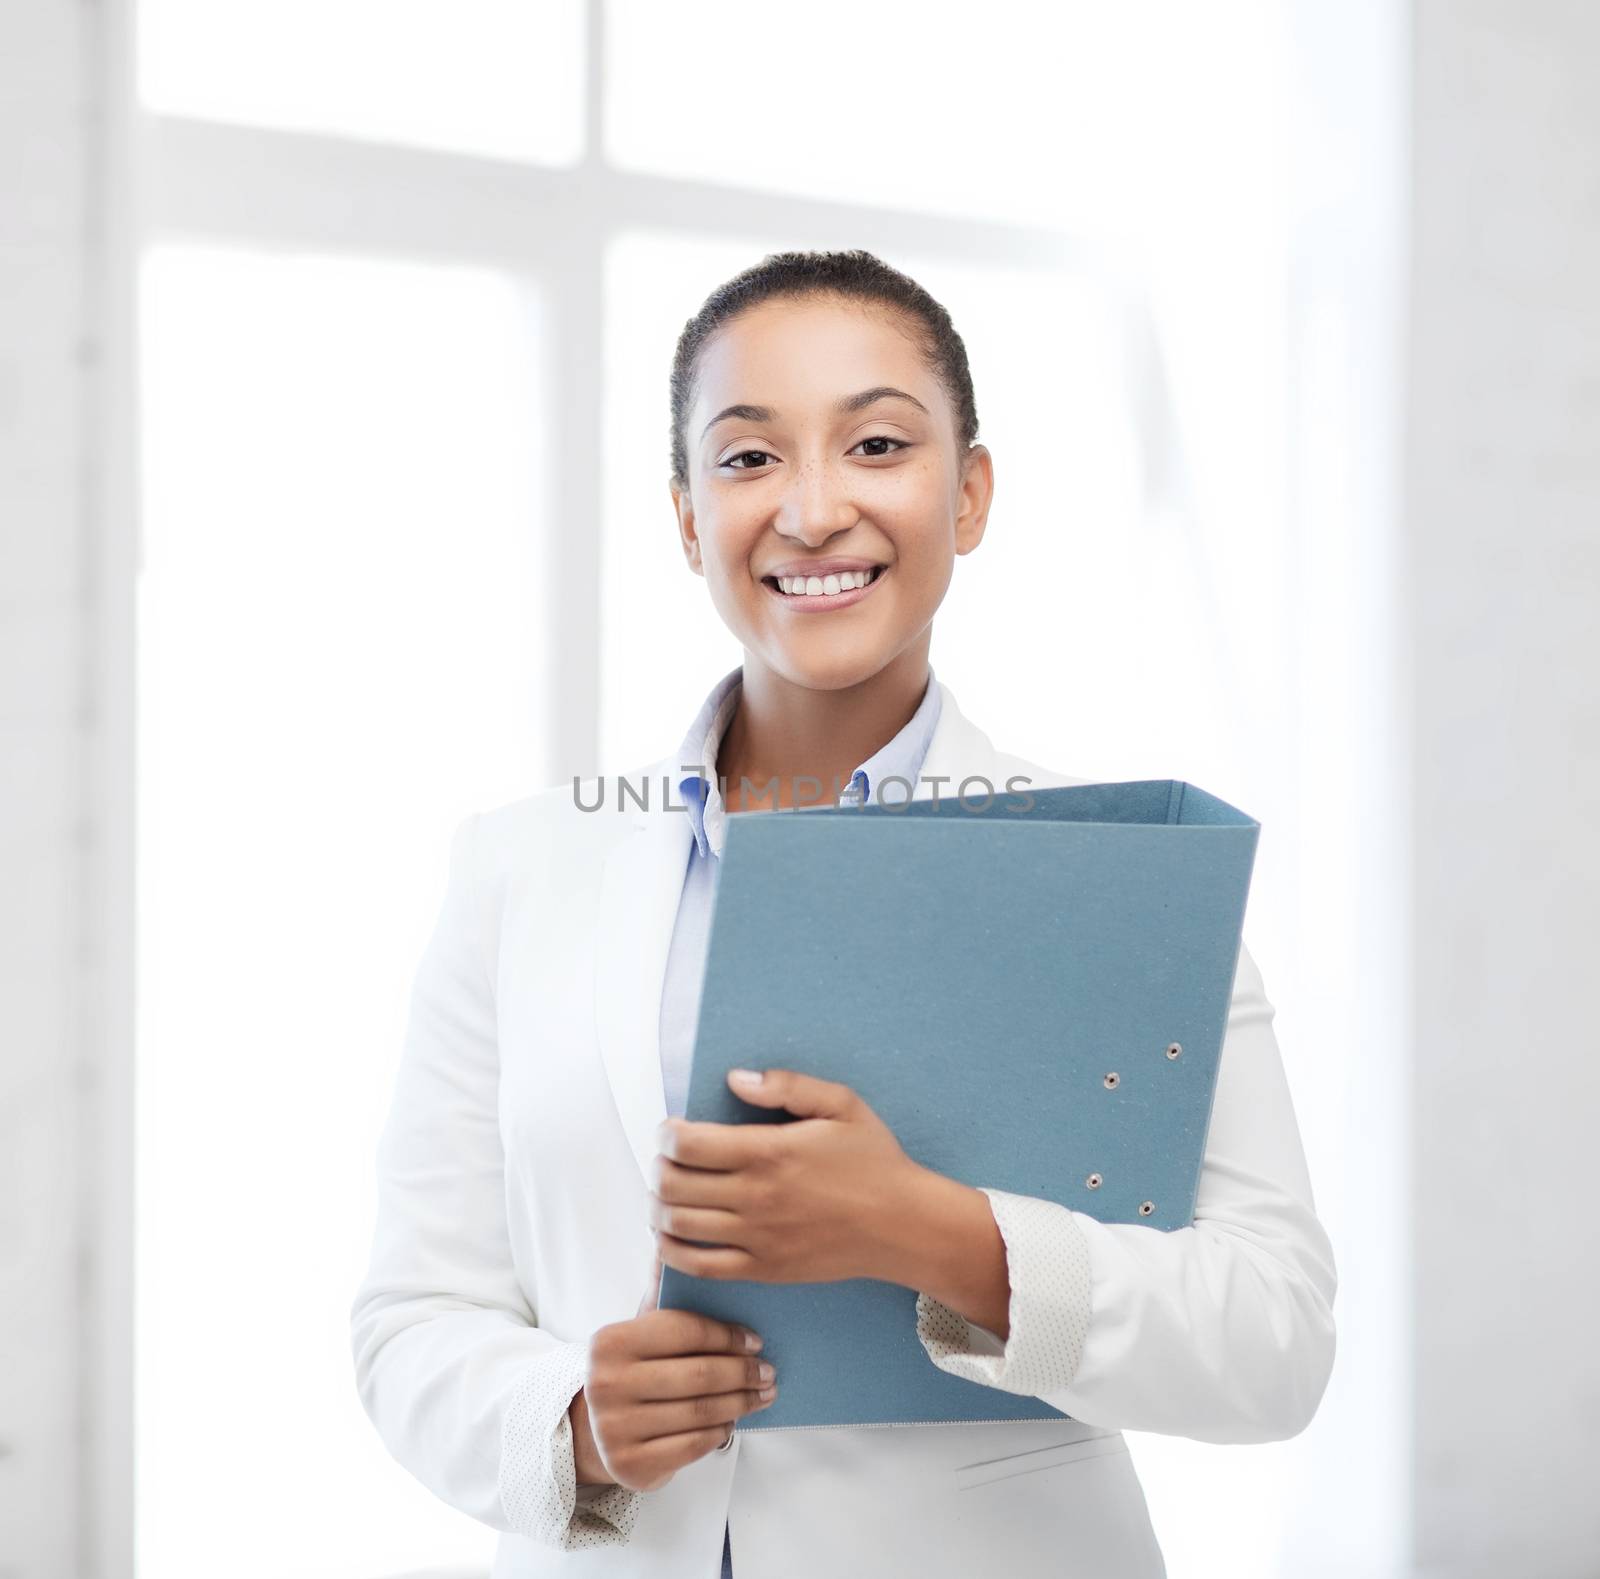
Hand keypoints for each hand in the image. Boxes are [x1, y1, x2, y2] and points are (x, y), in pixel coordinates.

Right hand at [569, 1252, 776, 1492]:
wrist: (593, 1431)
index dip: (726, 1335)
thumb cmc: (632, 1369)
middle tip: (768, 1370)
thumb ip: (661, 1293)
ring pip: (700, 1412)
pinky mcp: (630, 1466)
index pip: (683, 1330)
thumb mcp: (640, 1330)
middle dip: (742, 1372)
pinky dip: (720, 1431)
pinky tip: (732, 1420)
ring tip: (762, 1394)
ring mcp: (615, 1429)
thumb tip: (668, 1239)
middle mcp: (607, 1384)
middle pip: (697, 1375)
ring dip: (740, 1402)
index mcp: (610, 1341)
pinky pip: (692, 1445)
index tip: (755, 1339)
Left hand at [648, 1068, 924, 1284]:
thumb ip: (786, 1085)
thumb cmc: (874, 1161)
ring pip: (677, 1224)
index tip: (672, 1130)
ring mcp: (755, 1237)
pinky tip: (671, 1235)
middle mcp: (754, 1196)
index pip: (686, 1145)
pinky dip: (672, 1251)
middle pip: (672, 1184)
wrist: (902, 1226)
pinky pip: (699, 1266)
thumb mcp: (841, 1104)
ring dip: (659, 1206)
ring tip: (668, 1192)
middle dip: (659, 1167)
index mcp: (768, 1152)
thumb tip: (735, 1079)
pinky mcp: (762, 1269)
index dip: (666, 1134)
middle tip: (668, 1160)